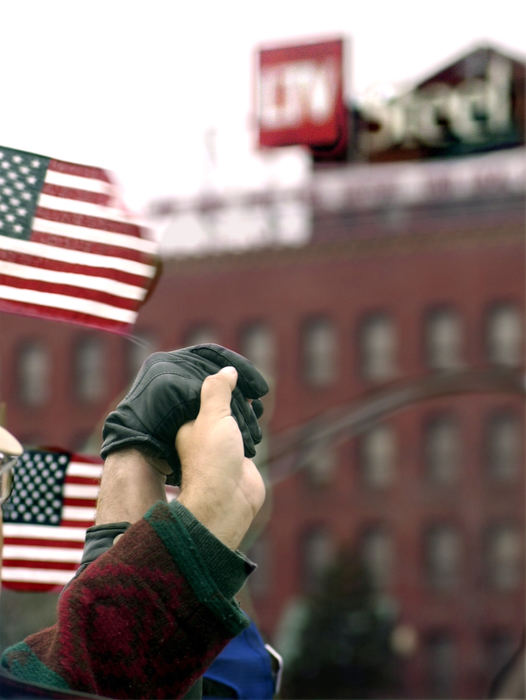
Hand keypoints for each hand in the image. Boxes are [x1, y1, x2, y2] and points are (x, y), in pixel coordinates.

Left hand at [176, 366, 265, 549]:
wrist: (228, 500)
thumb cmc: (213, 460)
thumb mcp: (212, 416)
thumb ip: (218, 390)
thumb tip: (227, 370)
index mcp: (187, 423)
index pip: (200, 393)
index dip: (214, 380)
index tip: (228, 370)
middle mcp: (203, 432)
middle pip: (219, 402)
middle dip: (233, 393)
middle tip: (245, 381)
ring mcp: (221, 444)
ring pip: (234, 415)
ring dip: (245, 408)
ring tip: (253, 395)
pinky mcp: (239, 454)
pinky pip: (246, 430)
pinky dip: (253, 421)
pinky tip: (257, 412)